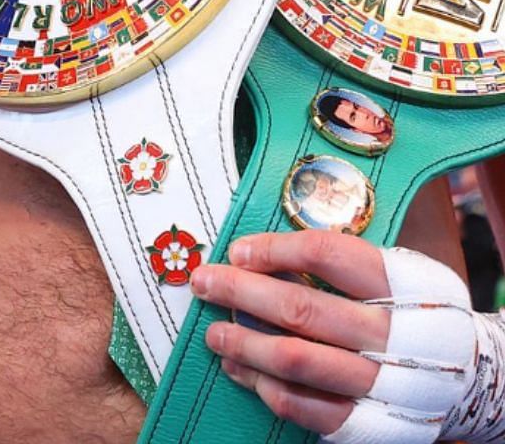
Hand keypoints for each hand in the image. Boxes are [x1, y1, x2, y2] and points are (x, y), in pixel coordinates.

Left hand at [192, 231, 480, 441]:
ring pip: (297, 360)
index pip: (328, 254)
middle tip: (204, 282)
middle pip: (303, 309)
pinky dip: (265, 387)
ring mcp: (383, 381)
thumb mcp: (394, 276)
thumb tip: (255, 255)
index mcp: (401, 285)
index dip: (275, 250)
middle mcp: (393, 334)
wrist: (469, 378)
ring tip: (213, 332)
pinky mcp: (370, 422)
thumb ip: (336, 265)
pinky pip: (306, 406)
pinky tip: (241, 370)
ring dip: (244, 343)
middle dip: (241, 292)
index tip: (237, 250)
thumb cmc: (412, 314)